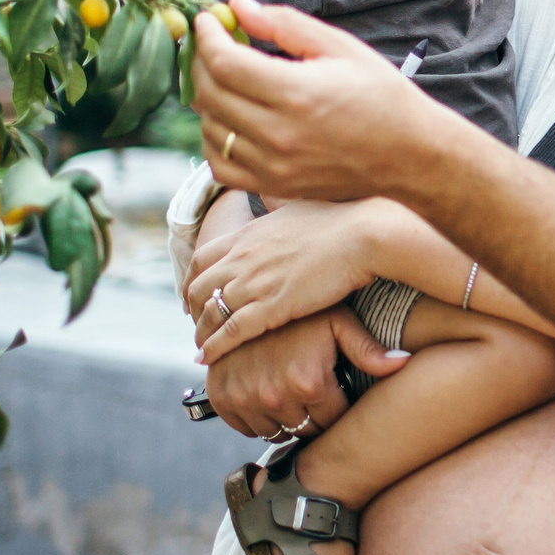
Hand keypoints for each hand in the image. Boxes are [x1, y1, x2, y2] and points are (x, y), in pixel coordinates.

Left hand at [187, 197, 389, 357]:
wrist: (361, 235)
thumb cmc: (340, 219)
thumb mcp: (297, 205)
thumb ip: (277, 205)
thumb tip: (271, 196)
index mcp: (247, 234)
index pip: (201, 259)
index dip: (193, 280)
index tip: (195, 294)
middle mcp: (242, 258)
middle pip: (198, 288)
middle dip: (193, 310)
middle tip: (198, 323)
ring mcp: (255, 283)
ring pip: (211, 313)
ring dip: (202, 333)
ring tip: (201, 347)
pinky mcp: (272, 307)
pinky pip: (231, 332)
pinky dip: (214, 347)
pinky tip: (206, 358)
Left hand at [197, 0, 457, 202]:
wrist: (410, 156)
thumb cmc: (381, 96)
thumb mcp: (340, 47)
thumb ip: (284, 23)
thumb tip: (238, 5)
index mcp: (296, 93)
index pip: (224, 62)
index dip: (207, 36)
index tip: (208, 20)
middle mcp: (278, 134)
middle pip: (208, 93)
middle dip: (201, 61)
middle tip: (214, 43)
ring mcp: (273, 165)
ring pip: (209, 128)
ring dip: (207, 98)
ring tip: (226, 78)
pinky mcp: (273, 186)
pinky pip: (219, 164)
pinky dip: (214, 139)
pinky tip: (230, 119)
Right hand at [201, 306, 410, 439]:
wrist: (249, 290)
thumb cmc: (303, 305)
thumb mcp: (339, 322)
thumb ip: (369, 350)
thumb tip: (403, 365)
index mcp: (308, 382)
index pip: (332, 422)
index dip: (337, 408)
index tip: (336, 392)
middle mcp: (275, 396)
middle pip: (305, 431)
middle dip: (313, 414)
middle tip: (314, 389)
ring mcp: (245, 398)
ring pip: (275, 432)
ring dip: (285, 418)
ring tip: (291, 390)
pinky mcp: (222, 397)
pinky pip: (245, 428)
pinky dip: (256, 417)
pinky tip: (267, 393)